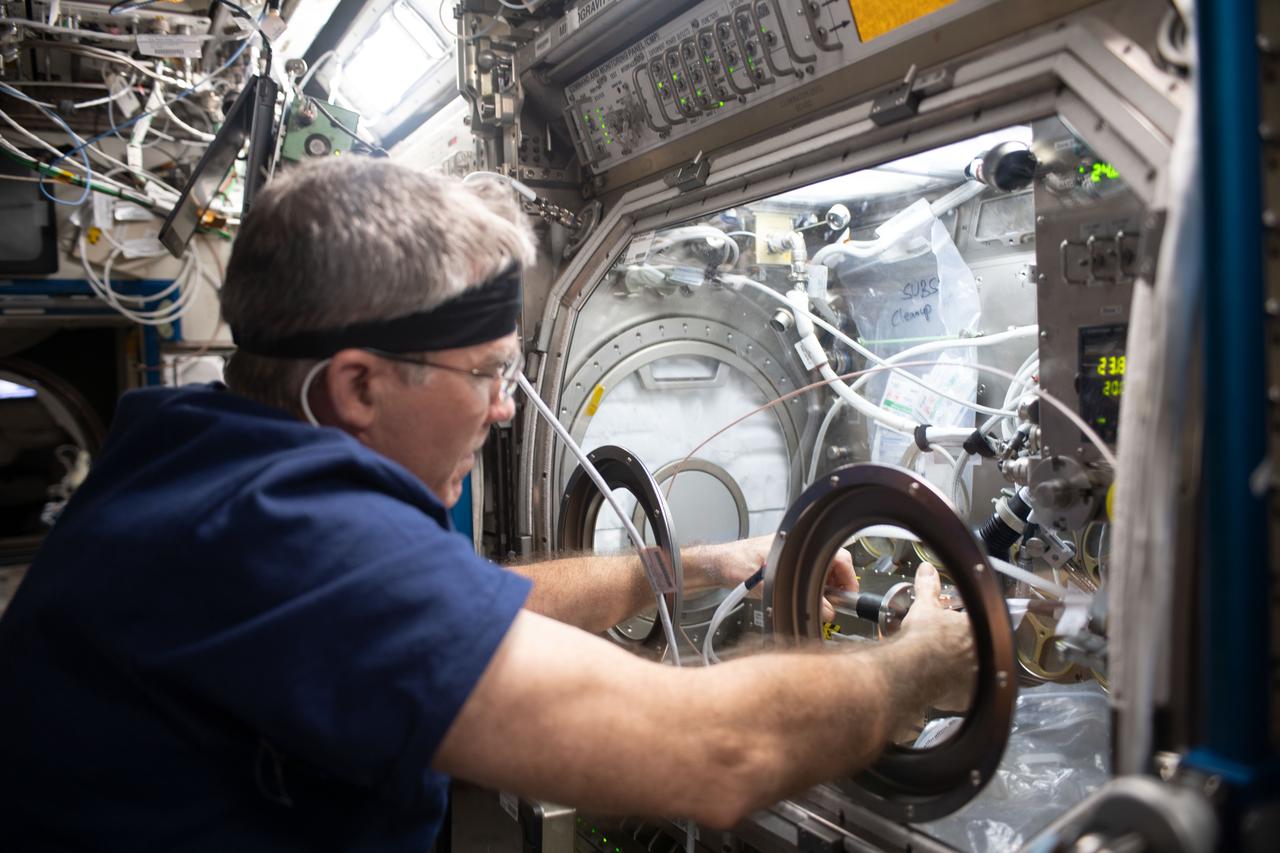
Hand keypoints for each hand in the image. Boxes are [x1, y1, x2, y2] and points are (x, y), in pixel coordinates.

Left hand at [686, 535, 858, 620]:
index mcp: (798, 543)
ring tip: (817, 605)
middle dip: (835, 586)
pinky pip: (808, 577)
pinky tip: (804, 600)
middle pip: (833, 565)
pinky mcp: (786, 566)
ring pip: (821, 573)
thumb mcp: (768, 583)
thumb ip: (797, 596)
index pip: (837, 556)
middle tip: (831, 605)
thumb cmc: (734, 563)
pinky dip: (811, 589)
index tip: (847, 596)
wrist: (716, 563)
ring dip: (823, 590)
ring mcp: (793, 557)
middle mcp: (799, 548)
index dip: (847, 577)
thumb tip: (824, 609)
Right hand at [901, 563, 975, 712]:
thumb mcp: (924, 606)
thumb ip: (928, 587)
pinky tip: (941, 686)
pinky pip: (963, 694)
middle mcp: (982, 653)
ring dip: (961, 671)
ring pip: (973, 673)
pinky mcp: (967, 697)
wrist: (912, 668)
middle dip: (964, 649)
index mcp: (976, 628)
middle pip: (978, 650)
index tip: (953, 630)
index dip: (964, 626)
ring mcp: (976, 677)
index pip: (977, 625)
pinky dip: (954, 691)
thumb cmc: (921, 638)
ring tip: (942, 668)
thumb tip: (927, 570)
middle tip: (945, 648)